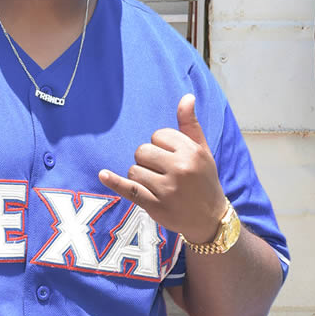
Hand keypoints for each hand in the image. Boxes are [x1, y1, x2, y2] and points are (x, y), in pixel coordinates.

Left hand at [98, 94, 227, 244]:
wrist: (210, 218)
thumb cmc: (204, 180)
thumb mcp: (203, 151)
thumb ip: (190, 125)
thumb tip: (187, 97)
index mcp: (192, 152)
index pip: (158, 136)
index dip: (161, 145)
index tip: (172, 157)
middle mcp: (180, 169)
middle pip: (143, 151)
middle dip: (148, 159)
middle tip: (163, 172)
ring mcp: (167, 189)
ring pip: (134, 170)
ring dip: (140, 175)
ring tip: (158, 185)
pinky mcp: (155, 206)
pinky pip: (129, 189)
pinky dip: (114, 182)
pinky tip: (103, 174)